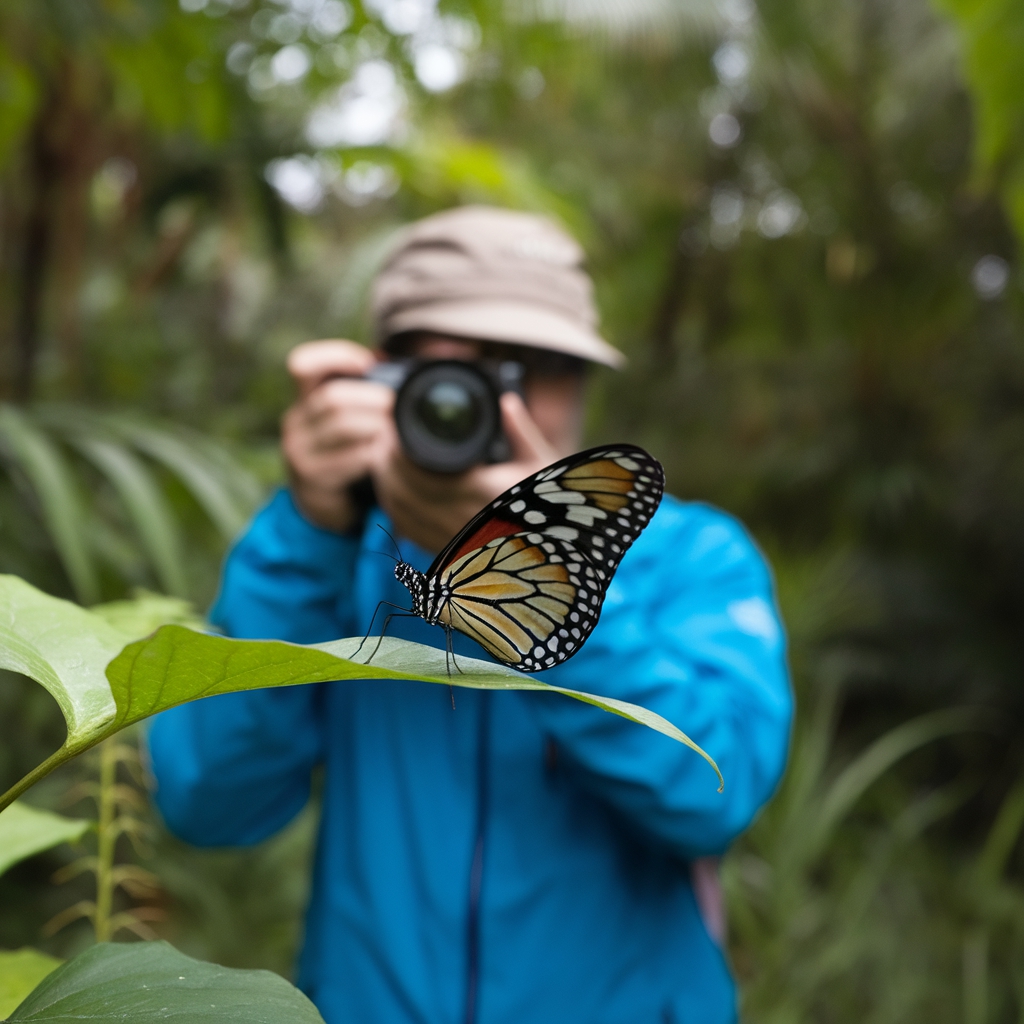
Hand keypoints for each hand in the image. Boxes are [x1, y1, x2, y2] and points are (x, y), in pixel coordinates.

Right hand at [282, 340, 396, 532]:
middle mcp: (295, 422)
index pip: (302, 364)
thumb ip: (358, 395)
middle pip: (331, 398)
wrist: (321, 503)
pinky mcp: (313, 478)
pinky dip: (374, 453)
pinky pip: (351, 459)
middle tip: (396, 403)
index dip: (335, 356)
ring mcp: (300, 452)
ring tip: (395, 428)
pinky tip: (386, 455)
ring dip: (376, 424)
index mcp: (303, 400)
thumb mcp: (342, 421)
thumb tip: (392, 365)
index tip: (368, 363)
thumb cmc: (342, 452)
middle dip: (371, 397)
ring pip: (342, 426)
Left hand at [374, 391, 558, 553]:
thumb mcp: (543, 466)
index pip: (421, 469)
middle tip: (382, 435)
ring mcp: (452, 540)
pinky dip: (394, 509)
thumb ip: (522, 432)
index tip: (394, 426)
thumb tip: (506, 401)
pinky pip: (408, 531)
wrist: (556, 558)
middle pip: (402, 488)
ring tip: (381, 457)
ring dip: (384, 482)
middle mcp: (462, 519)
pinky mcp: (448, 554)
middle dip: (385, 460)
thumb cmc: (555, 509)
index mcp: (482, 492)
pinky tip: (392, 491)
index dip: (398, 447)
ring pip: (399, 510)